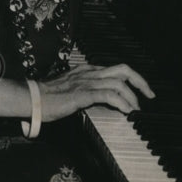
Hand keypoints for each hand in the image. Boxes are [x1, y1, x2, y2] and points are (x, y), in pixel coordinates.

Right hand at [37, 63, 153, 121]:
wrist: (32, 98)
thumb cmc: (48, 97)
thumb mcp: (72, 90)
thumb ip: (88, 92)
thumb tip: (104, 101)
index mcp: (87, 70)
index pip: (116, 70)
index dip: (133, 79)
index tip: (142, 92)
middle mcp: (89, 73)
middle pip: (123, 70)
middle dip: (140, 82)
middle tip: (149, 96)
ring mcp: (86, 82)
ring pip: (119, 83)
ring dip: (132, 97)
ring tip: (136, 109)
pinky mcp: (82, 94)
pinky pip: (108, 95)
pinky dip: (121, 102)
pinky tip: (126, 111)